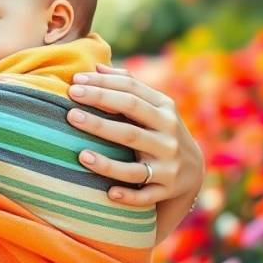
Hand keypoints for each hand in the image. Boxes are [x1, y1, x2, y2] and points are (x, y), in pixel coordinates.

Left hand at [66, 63, 203, 206]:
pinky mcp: (165, 190)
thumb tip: (96, 66)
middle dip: (100, 112)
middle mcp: (168, 135)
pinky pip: (144, 196)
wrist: (192, 169)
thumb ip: (127, 85)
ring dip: (107, 163)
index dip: (102, 85)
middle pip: (131, 121)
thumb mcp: (154, 106)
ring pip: (135, 165)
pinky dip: (128, 195)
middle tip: (70, 109)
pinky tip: (108, 193)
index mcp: (164, 109)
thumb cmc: (160, 129)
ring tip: (81, 155)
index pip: (132, 91)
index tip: (74, 82)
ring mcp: (168, 165)